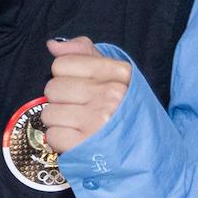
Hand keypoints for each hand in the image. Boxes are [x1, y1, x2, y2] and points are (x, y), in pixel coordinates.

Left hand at [41, 37, 130, 152]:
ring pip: (49, 113)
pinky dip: (59, 140)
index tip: (82, 88)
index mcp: (119, 73)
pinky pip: (52, 135)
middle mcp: (111, 95)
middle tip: (80, 110)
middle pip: (52, 88)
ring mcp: (99, 120)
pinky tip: (76, 139)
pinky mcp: (87, 145)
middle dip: (61, 101)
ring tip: (79, 126)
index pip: (62, 64)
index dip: (66, 77)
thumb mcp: (114, 75)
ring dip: (59, 122)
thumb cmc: (124, 111)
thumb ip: (83, 54)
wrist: (148, 152)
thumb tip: (53, 45)